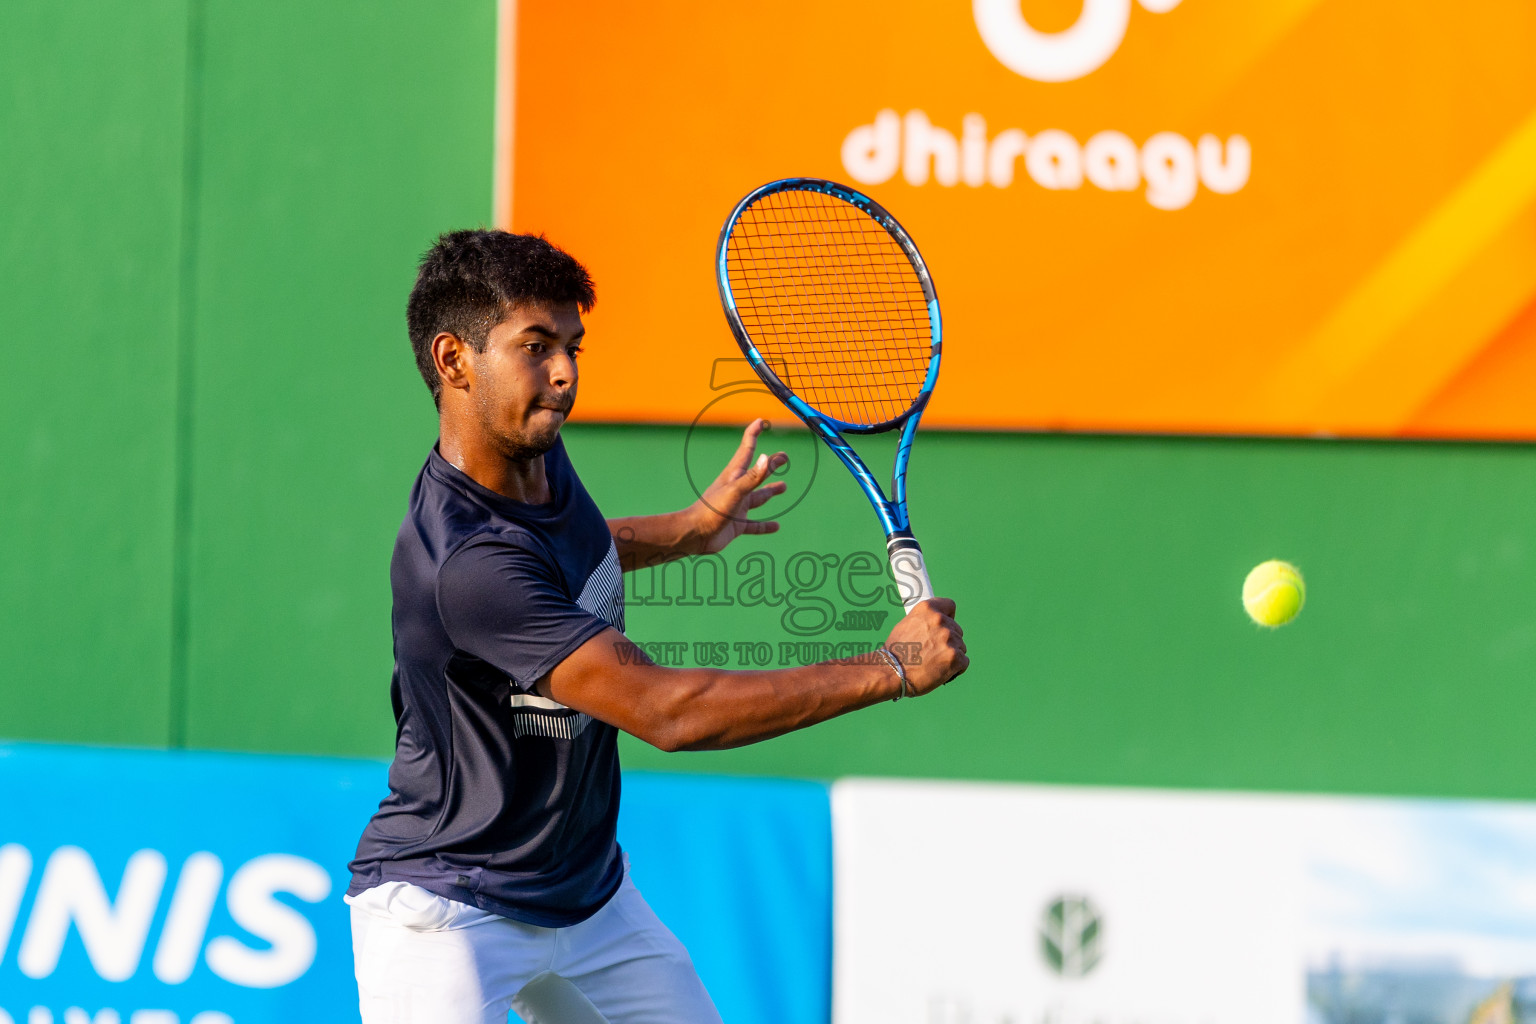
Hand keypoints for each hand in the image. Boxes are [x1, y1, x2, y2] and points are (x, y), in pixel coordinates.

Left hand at [689, 419, 788, 553]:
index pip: (746, 449)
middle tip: (784, 457)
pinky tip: (776, 526)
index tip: (760, 422)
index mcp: (734, 476)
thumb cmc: (711, 510)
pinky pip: (754, 524)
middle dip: (771, 464)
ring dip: (770, 492)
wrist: (694, 535)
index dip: (753, 434)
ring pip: (757, 497)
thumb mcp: (735, 491)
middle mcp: (737, 489)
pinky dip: (765, 526)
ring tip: (783, 487)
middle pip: (757, 473)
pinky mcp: (736, 525)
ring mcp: (737, 507)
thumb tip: (768, 458)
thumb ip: (753, 477)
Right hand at [883, 598, 967, 695]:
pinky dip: (956, 668)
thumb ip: (925, 620)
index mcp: (927, 609)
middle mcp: (940, 620)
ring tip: (933, 663)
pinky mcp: (955, 657)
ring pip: (961, 647)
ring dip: (951, 655)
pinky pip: (964, 662)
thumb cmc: (897, 651)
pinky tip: (942, 671)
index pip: (950, 606)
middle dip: (949, 641)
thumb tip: (939, 623)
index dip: (948, 617)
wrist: (892, 672)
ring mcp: (949, 639)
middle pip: (957, 630)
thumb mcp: (907, 624)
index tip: (943, 627)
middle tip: (932, 652)